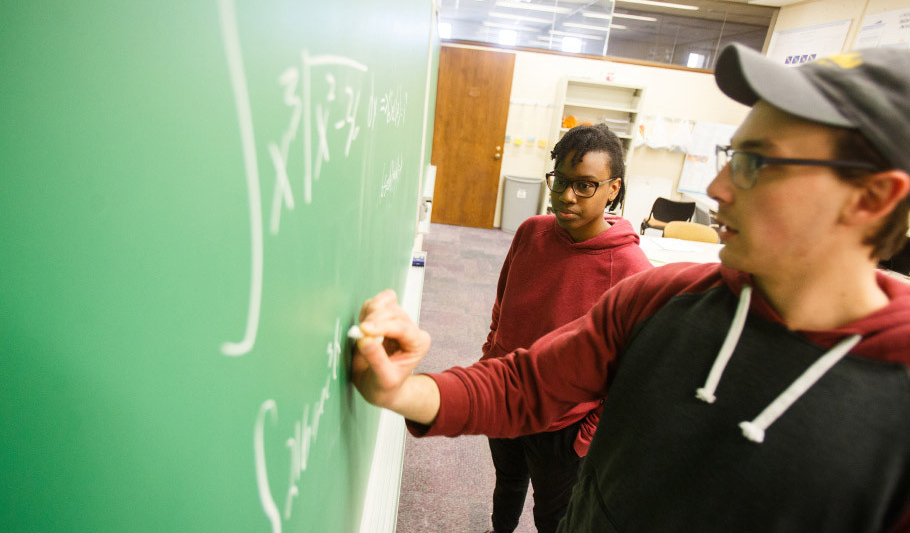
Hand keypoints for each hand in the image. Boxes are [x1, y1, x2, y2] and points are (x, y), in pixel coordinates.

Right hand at [351, 290, 438, 422]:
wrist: (378, 387)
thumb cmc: (385, 386)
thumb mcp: (383, 379)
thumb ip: (376, 360)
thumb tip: (366, 340)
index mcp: (418, 343)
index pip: (402, 327)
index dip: (383, 326)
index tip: (364, 330)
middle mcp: (411, 329)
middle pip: (394, 312)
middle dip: (375, 319)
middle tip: (359, 333)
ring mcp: (397, 321)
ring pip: (386, 302)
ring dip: (370, 312)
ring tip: (361, 330)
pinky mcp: (383, 318)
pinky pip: (375, 304)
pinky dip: (366, 311)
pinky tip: (362, 327)